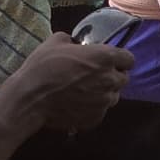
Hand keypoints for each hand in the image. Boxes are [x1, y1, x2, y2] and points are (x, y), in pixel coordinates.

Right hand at [0, 34, 130, 135]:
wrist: (31, 98)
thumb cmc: (43, 66)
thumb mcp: (55, 41)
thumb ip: (73, 40)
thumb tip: (76, 44)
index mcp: (104, 58)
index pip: (129, 59)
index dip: (120, 58)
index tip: (109, 59)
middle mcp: (110, 80)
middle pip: (123, 78)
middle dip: (112, 75)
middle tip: (94, 74)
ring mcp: (104, 102)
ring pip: (113, 96)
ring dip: (104, 92)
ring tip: (84, 90)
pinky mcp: (96, 118)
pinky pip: (100, 110)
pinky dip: (92, 106)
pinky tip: (76, 102)